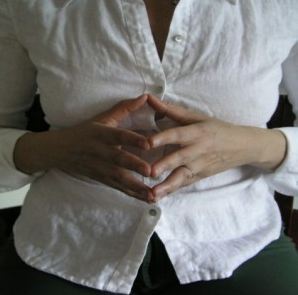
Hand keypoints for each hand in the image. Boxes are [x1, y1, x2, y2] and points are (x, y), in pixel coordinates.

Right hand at [14, 95, 153, 202]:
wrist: (57, 151)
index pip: (117, 135)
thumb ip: (124, 108)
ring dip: (135, 187)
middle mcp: (98, 151)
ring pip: (117, 178)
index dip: (131, 139)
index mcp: (99, 133)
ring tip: (152, 195)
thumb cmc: (84, 132)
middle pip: (117, 159)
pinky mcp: (99, 179)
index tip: (148, 143)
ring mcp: (98, 167)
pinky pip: (116, 187)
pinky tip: (146, 199)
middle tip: (151, 172)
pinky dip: (131, 194)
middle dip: (133, 166)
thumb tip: (145, 97)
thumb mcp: (101, 118)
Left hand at [147, 95, 286, 200]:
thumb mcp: (197, 117)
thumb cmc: (216, 128)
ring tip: (152, 195)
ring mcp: (200, 166)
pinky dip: (172, 191)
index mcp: (197, 132)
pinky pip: (184, 184)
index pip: (178, 135)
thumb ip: (171, 110)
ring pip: (182, 177)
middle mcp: (198, 150)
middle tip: (149, 172)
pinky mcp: (200, 176)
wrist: (243, 146)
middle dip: (165, 165)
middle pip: (180, 158)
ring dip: (167, 186)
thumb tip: (149, 98)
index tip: (148, 143)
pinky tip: (158, 198)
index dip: (163, 138)